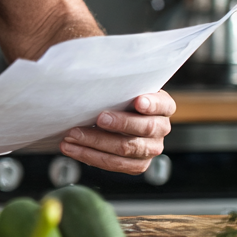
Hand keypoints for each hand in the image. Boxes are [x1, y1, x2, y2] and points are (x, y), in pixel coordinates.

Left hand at [59, 92, 174, 174]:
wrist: (116, 114)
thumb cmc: (119, 96)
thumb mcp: (124, 85)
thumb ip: (119, 83)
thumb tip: (95, 72)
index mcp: (163, 106)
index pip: (163, 104)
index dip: (152, 104)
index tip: (138, 101)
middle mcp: (160, 128)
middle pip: (145, 129)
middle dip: (120, 124)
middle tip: (98, 118)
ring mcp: (150, 149)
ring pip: (126, 149)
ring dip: (96, 142)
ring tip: (73, 135)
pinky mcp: (137, 164)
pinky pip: (115, 164)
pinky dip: (90, 156)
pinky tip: (73, 148)